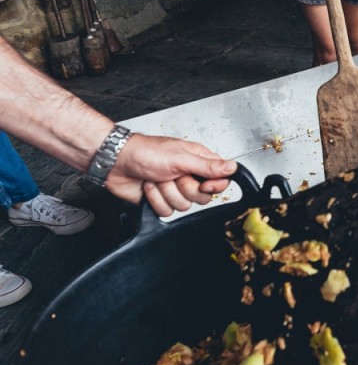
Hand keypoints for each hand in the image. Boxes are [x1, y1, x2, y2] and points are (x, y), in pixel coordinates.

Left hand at [106, 134, 236, 215]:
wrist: (118, 163)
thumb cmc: (146, 152)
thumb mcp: (181, 157)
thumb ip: (208, 166)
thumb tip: (233, 167)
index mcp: (198, 161)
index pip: (220, 179)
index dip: (214, 185)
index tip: (203, 183)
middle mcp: (189, 176)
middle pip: (202, 197)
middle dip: (184, 188)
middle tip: (172, 175)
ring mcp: (175, 189)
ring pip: (184, 206)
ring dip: (166, 192)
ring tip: (157, 178)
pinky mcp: (162, 201)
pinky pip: (167, 212)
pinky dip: (155, 200)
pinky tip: (149, 187)